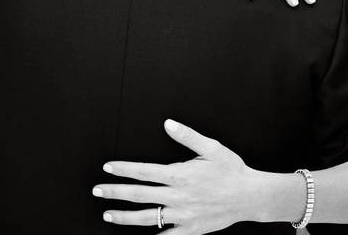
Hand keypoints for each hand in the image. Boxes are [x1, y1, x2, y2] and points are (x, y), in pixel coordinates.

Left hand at [95, 120, 264, 233]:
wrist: (250, 196)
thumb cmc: (232, 170)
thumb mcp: (212, 147)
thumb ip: (187, 136)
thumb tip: (168, 123)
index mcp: (180, 175)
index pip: (144, 171)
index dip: (124, 169)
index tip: (108, 167)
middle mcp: (177, 197)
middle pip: (139, 194)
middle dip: (115, 192)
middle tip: (97, 190)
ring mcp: (182, 215)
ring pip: (146, 217)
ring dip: (124, 216)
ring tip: (108, 215)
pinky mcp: (190, 229)